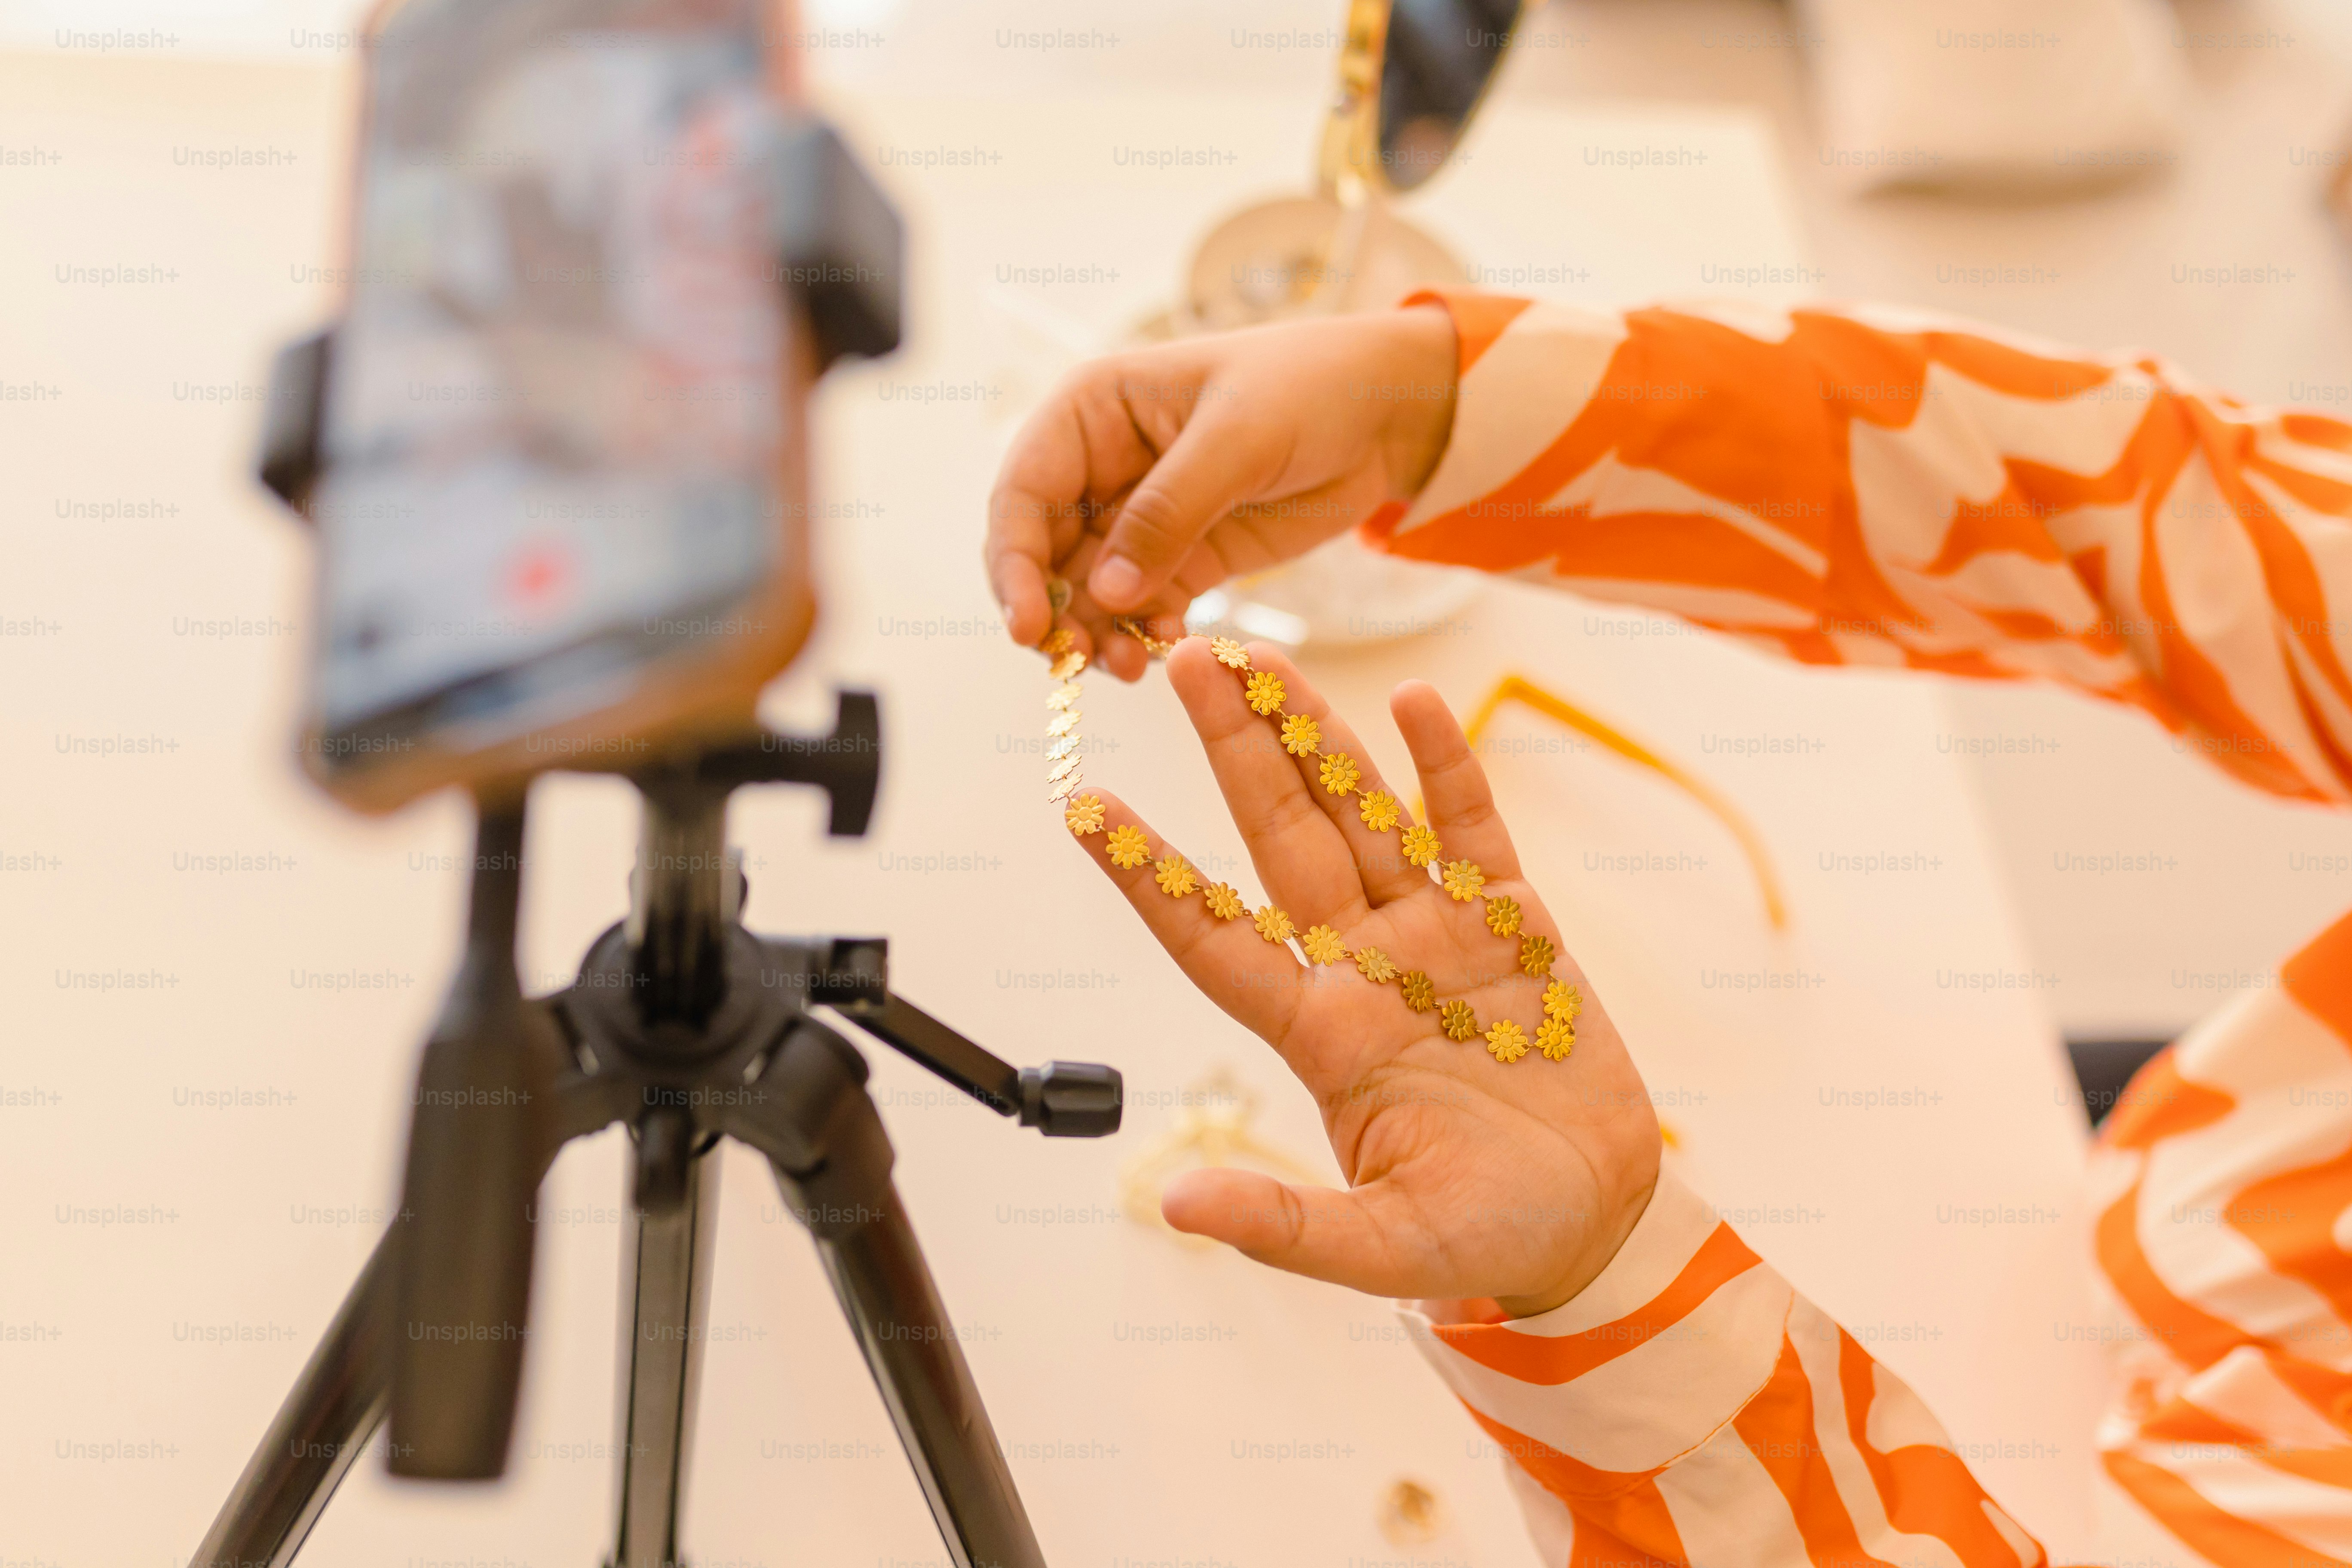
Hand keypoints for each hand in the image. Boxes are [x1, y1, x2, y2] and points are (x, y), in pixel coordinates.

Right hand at [986, 306, 1458, 682]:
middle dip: (1052, 610)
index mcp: (1091, 409)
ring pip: (1087, 591)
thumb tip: (1103, 591)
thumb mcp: (1238, 437)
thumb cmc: (1310, 388)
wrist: (1387, 413)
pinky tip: (1166, 651)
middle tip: (1072, 663)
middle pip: (1042, 552)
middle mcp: (1099, 464)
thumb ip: (1168, 511)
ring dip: (1095, 634)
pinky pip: (1140, 607)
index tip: (1030, 626)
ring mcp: (1138, 517)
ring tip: (1130, 668)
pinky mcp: (1182, 558)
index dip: (1014, 561)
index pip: (1023, 492)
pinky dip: (1142, 635)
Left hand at [1074, 640, 1659, 1316]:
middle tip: (1187, 662)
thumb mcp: (1378, 1246)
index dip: (1150, 875)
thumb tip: (1178, 1204)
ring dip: (1318, 736)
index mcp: (1320, 1032)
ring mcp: (1438, 935)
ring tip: (1269, 659)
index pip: (1214, 937)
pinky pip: (1471, 832)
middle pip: (1282, 840)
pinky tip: (1417, 706)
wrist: (1593, 1223)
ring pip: (1363, 814)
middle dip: (1235, 751)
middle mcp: (1364, 965)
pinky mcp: (1514, 924)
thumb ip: (1282, 1224)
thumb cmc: (1483, 1237)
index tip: (1084, 810)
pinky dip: (1447, 770)